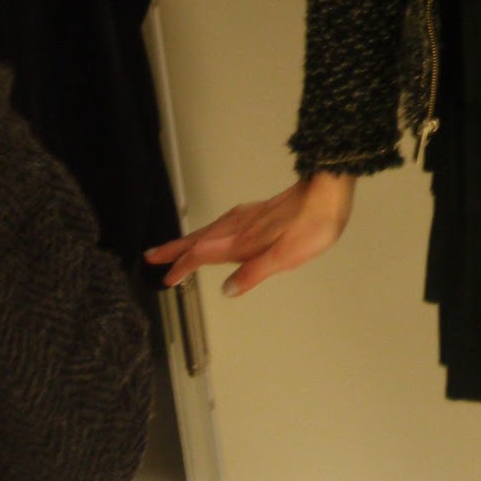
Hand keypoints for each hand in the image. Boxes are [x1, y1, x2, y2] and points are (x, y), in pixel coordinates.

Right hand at [143, 171, 355, 297]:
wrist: (329, 191)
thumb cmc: (312, 226)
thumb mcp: (286, 255)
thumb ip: (255, 272)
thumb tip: (226, 289)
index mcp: (243, 239)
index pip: (203, 254)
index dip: (183, 267)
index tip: (165, 279)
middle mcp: (240, 226)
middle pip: (200, 239)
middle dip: (175, 249)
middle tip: (151, 257)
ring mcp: (249, 216)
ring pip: (210, 230)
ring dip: (190, 241)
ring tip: (174, 249)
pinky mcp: (260, 211)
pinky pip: (223, 224)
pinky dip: (209, 233)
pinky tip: (216, 234)